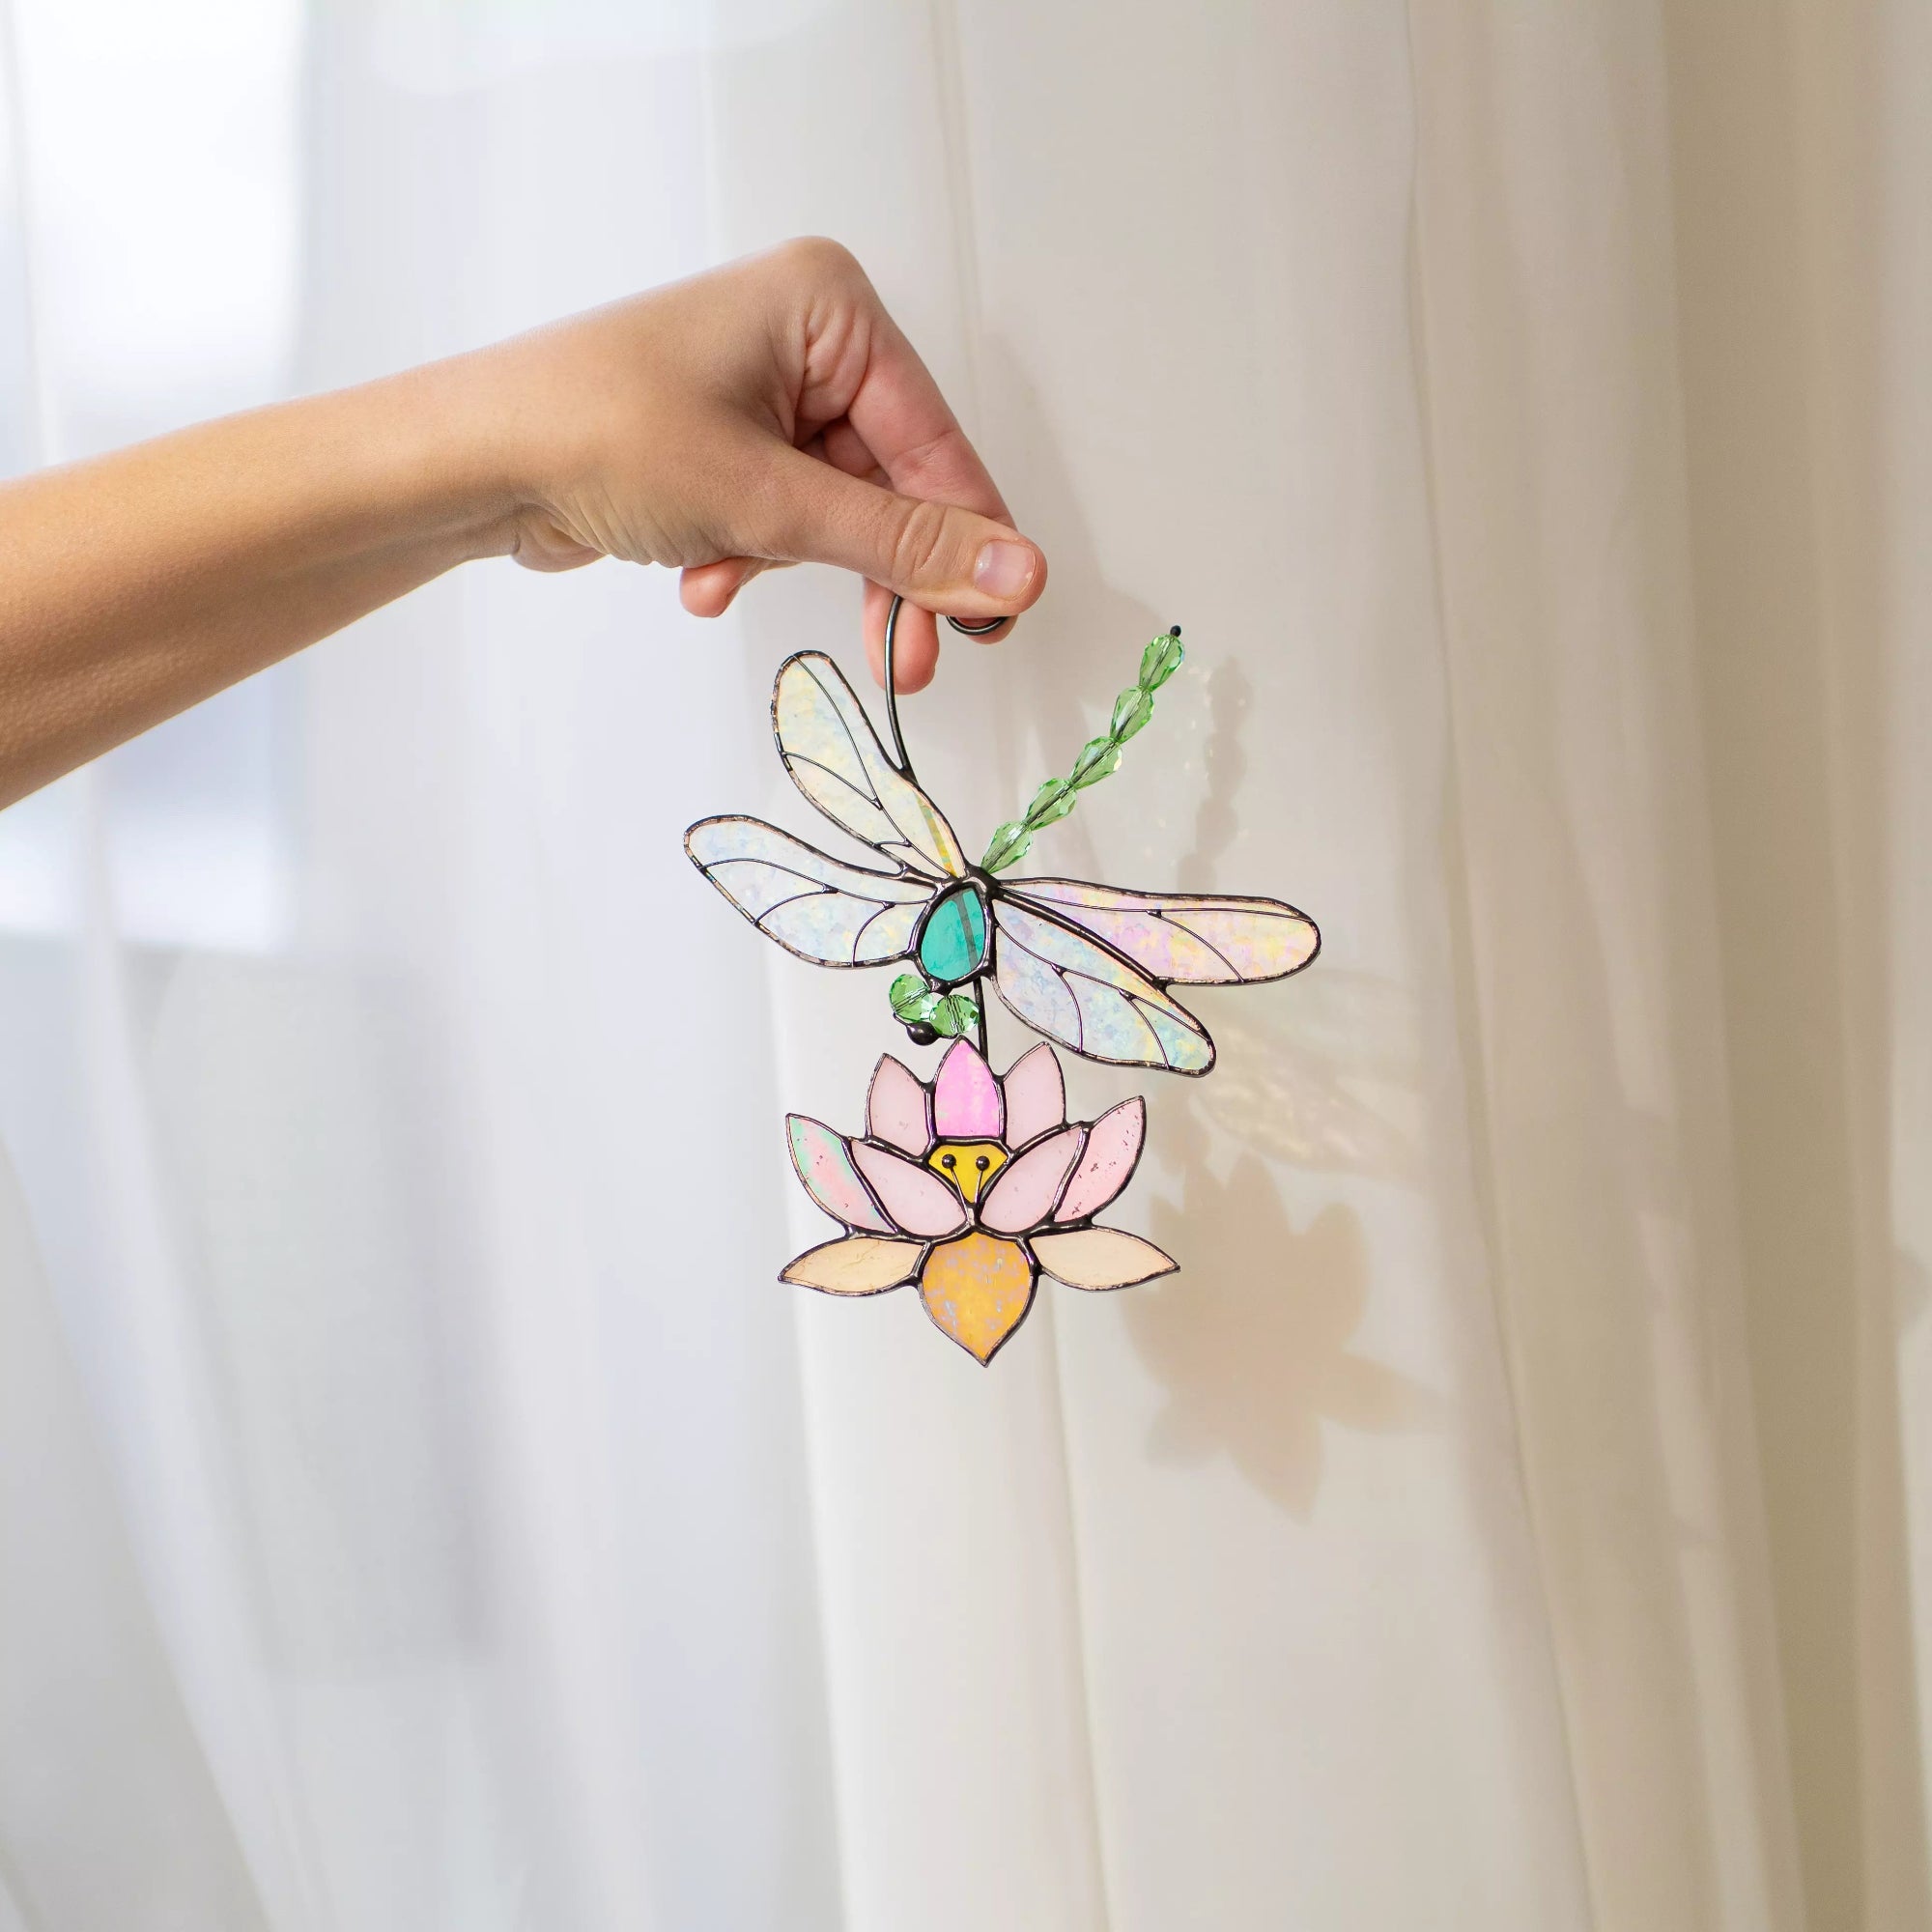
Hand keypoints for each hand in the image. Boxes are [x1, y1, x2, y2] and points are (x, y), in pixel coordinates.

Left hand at [480, 237, 1045, 690]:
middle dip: (874, 573)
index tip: (997, 620)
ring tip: (728, 579)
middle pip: (890, 483)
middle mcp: (801, 336)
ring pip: (834, 510)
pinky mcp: (725, 440)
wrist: (469, 461)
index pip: (934, 440)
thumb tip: (1018, 573)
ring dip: (788, 562)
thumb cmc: (597, 435)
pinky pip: (781, 514)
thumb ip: (903, 544)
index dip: (966, 539)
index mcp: (827, 307)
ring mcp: (761, 389)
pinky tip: (700, 572)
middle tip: (904, 662)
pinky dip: (750, 553)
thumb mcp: (770, 500)